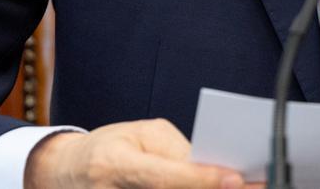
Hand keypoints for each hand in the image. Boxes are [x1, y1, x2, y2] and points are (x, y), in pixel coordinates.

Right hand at [24, 118, 257, 188]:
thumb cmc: (107, 148)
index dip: (203, 180)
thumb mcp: (138, 136)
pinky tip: (214, 187)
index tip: (238, 180)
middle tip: (253, 185)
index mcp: (116, 165)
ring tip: (239, 185)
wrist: (66, 174)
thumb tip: (214, 168)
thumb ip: (175, 152)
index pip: (167, 176)